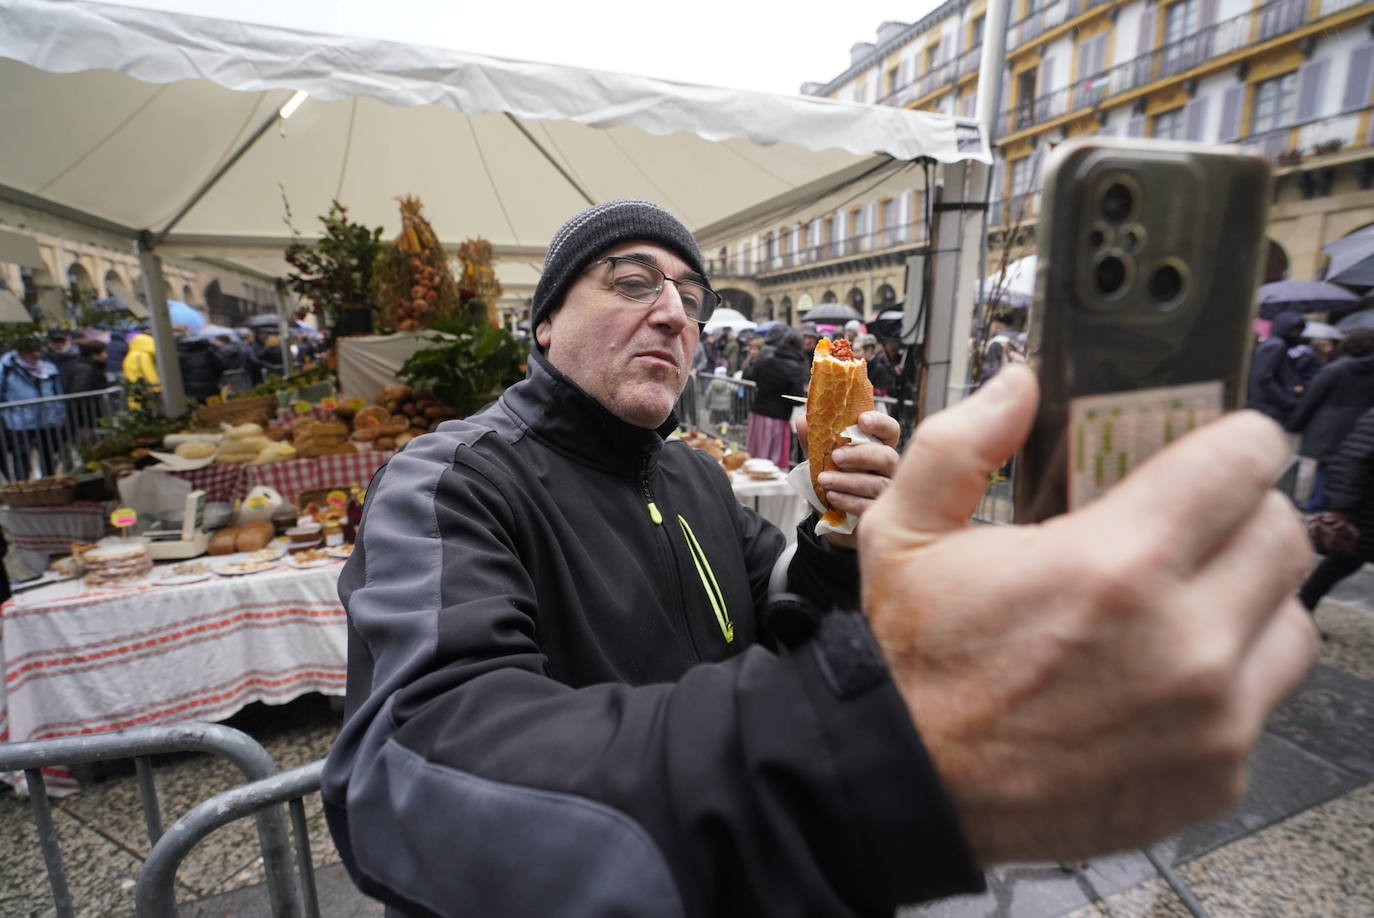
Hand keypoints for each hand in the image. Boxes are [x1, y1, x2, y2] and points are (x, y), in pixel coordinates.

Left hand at [795, 410, 899, 548]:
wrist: (831, 517)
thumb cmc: (834, 482)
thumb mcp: (821, 460)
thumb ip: (814, 441)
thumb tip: (803, 421)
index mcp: (877, 449)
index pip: (889, 430)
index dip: (880, 423)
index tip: (862, 420)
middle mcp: (888, 470)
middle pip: (887, 457)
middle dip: (860, 455)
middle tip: (836, 456)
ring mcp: (887, 493)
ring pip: (877, 483)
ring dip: (848, 480)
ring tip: (824, 480)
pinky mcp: (879, 513)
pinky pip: (869, 506)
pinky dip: (848, 500)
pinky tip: (832, 497)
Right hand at [858, 365, 1317, 862]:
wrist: (912, 786)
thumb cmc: (914, 660)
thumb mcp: (904, 532)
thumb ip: (964, 444)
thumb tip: (1022, 384)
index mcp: (1114, 563)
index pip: (1246, 461)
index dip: (1236, 440)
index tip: (1218, 446)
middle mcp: (1184, 640)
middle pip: (1284, 534)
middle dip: (1243, 513)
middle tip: (1192, 522)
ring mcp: (1212, 715)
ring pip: (1291, 618)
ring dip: (1250, 596)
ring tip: (1187, 599)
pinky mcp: (1217, 773)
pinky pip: (1264, 699)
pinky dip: (1231, 677)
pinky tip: (1165, 674)